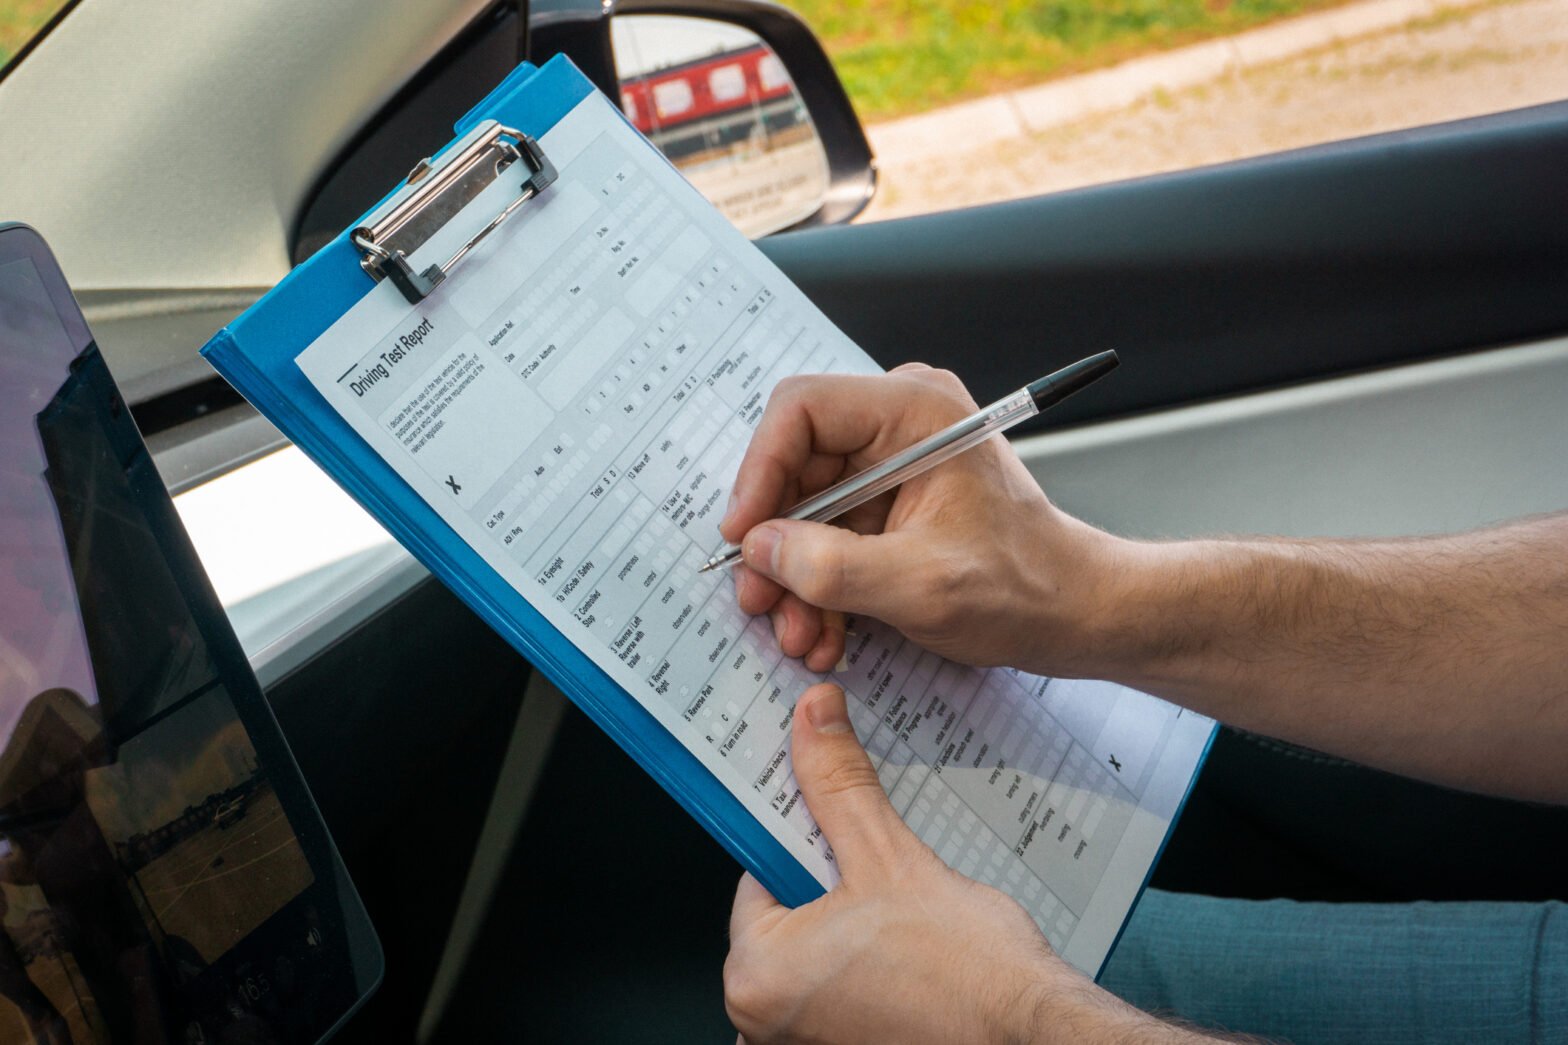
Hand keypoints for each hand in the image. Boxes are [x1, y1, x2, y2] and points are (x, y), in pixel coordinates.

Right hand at [718, 366, 1127, 677]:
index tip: (744, 534)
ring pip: (807, 510)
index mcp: (916, 411)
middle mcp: (901, 424)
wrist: (1076, 614)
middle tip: (759, 599)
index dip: (760, 471)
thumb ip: (830, 567)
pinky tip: (824, 631)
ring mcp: (895, 463)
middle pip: (797, 466)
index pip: (802, 411)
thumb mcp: (919, 585)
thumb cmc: (1026, 587)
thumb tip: (760, 550)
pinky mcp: (891, 503)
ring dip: (797, 577)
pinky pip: (832, 534)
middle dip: (777, 543)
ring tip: (799, 634)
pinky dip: (822, 584)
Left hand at [724, 683, 1200, 1044]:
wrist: (1034, 1034)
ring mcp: (807, 1043)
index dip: (805, 840)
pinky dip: (869, 966)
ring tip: (901, 919)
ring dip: (852, 926)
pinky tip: (909, 952)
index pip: (757, 875)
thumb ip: (838, 785)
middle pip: (788, 915)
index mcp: (756, 975)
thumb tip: (813, 720)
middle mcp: (766, 1023)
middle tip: (881, 879)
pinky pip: (843, 989)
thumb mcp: (889, 857)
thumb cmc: (968, 975)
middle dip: (833, 888)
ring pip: (819, 953)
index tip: (837, 825)